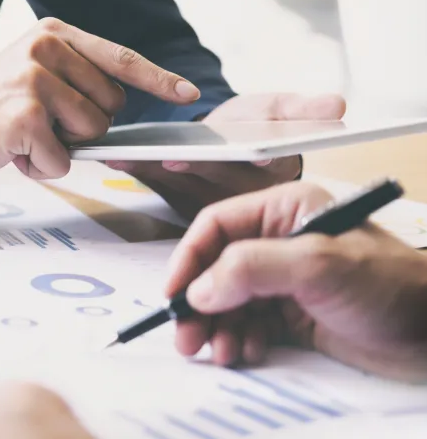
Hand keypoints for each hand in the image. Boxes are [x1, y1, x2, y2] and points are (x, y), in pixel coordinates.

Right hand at [0, 17, 200, 178]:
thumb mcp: (35, 76)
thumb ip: (76, 82)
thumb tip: (122, 116)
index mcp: (54, 33)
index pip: (119, 57)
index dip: (158, 79)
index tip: (188, 94)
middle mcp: (46, 47)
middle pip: (110, 106)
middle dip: (84, 127)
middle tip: (40, 124)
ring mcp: (34, 79)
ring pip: (91, 134)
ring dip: (61, 148)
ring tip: (25, 137)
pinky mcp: (24, 114)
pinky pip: (63, 158)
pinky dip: (41, 167)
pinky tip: (13, 151)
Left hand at [106, 93, 346, 218]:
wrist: (220, 138)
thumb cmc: (253, 124)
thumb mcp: (278, 110)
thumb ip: (302, 109)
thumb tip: (338, 106)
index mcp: (271, 172)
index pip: (269, 167)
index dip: (260, 161)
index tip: (253, 155)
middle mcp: (240, 195)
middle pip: (218, 179)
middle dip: (195, 167)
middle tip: (175, 156)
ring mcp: (207, 200)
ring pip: (181, 184)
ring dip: (154, 169)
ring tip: (131, 152)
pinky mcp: (177, 199)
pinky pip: (154, 182)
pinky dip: (134, 166)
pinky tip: (114, 153)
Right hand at [165, 181, 426, 381]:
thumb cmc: (390, 286)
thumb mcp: (318, 265)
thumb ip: (251, 269)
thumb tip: (199, 289)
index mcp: (285, 211)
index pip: (216, 226)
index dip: (188, 259)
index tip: (174, 294)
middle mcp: (279, 241)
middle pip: (216, 268)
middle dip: (199, 304)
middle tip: (187, 338)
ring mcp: (285, 280)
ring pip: (228, 301)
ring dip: (218, 328)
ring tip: (223, 352)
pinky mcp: (292, 315)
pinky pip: (248, 325)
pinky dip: (240, 341)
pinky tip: (248, 352)